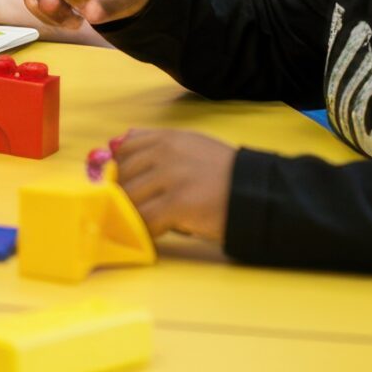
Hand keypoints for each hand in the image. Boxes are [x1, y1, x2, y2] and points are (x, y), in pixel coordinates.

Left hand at [112, 128, 235, 242]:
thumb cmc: (224, 176)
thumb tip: (115, 150)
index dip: (122, 172)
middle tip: (141, 211)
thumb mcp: (191, 148)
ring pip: (129, 199)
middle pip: (123, 177)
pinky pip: (145, 219)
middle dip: (127, 197)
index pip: (124, 150)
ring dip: (135, 215)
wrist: (256, 194)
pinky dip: (146, 230)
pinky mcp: (177, 202)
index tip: (129, 187)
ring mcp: (170, 176)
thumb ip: (157, 147)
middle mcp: (165, 152)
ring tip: (151, 223)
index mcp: (168, 138)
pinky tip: (157, 233)